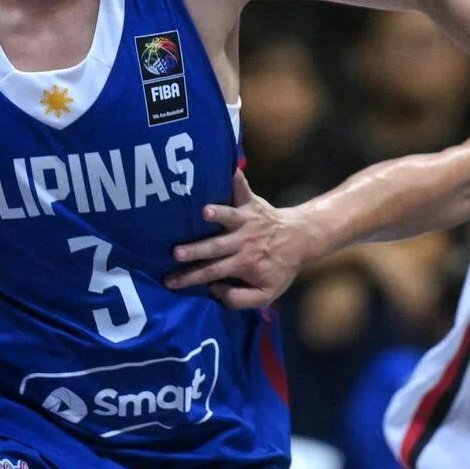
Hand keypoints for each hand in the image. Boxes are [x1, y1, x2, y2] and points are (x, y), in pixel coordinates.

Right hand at [165, 171, 310, 307]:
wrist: (301, 239)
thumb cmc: (278, 267)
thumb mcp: (266, 294)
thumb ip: (239, 299)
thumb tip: (213, 289)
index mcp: (244, 264)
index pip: (212, 273)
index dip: (190, 278)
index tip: (168, 281)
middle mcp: (243, 242)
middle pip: (215, 247)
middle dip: (195, 250)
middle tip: (175, 252)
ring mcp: (248, 221)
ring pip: (229, 217)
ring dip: (218, 215)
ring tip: (204, 212)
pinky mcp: (253, 204)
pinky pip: (243, 189)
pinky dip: (236, 179)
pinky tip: (229, 169)